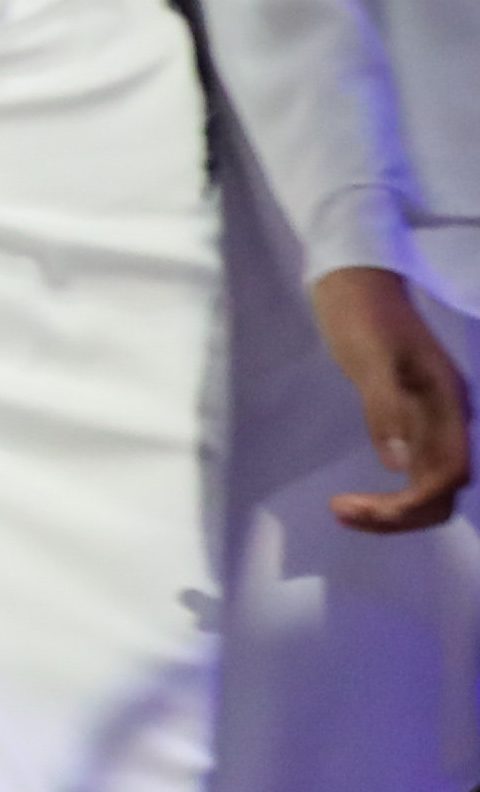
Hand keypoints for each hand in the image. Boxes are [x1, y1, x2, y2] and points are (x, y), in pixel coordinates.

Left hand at [317, 267, 472, 533]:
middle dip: (400, 514)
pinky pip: (415, 468)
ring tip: (344, 510)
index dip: (410, 504)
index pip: (448, 475)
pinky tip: (360, 495)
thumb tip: (398, 465)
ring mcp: (431, 417)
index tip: (357, 508)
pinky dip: (391, 491)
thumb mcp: (369, 357)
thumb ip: (385, 407)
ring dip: (394, 508)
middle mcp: (448, 417)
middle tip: (342, 512)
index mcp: (446, 404)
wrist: (354, 277)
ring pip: (430, 483)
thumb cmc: (359, 312)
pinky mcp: (410, 415)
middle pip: (444, 489)